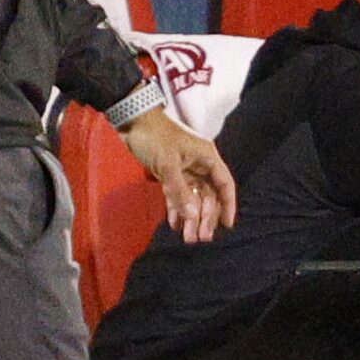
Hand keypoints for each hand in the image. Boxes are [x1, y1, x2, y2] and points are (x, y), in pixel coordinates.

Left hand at [120, 109, 236, 245]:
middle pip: (208, 196)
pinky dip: (176, 208)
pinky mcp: (169, 173)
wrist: (131, 120)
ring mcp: (184, 170)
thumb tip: (192, 216)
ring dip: (190, 217)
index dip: (228, 205)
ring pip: (193, 198)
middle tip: (200, 238)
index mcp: (207, 158)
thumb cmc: (153, 137)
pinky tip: (174, 224)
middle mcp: (199, 165)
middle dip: (205, 217)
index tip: (227, 225)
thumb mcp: (167, 164)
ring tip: (187, 237)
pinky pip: (177, 195)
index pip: (224, 184)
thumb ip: (180, 192)